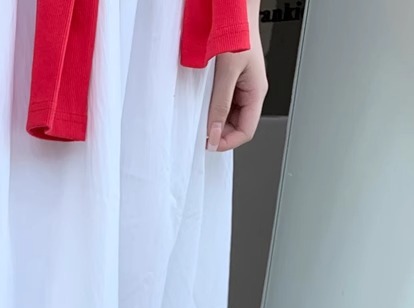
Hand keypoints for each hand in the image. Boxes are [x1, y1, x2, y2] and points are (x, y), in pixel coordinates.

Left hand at [206, 29, 267, 151]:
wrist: (235, 11)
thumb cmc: (239, 32)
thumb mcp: (227, 72)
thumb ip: (220, 104)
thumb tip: (215, 132)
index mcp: (256, 92)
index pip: (246, 131)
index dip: (228, 142)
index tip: (210, 144)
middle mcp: (251, 91)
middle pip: (237, 126)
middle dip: (220, 132)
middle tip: (201, 133)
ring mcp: (242, 87)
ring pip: (229, 116)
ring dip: (216, 120)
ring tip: (202, 118)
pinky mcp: (232, 80)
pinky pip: (223, 102)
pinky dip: (213, 108)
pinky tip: (203, 105)